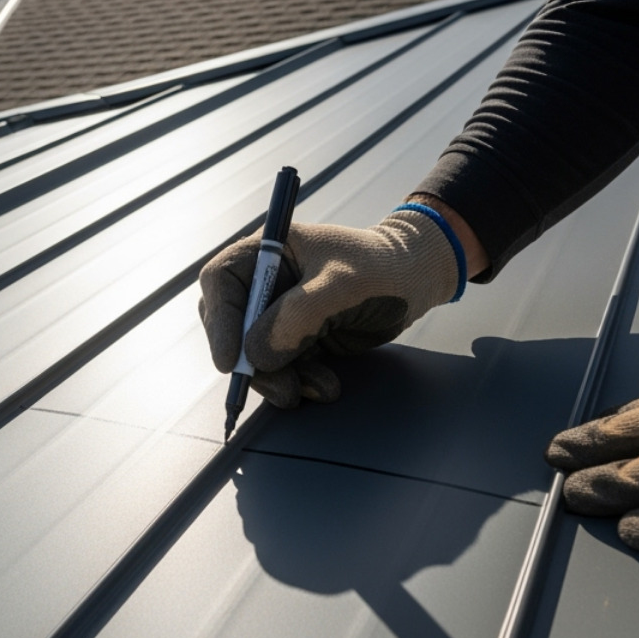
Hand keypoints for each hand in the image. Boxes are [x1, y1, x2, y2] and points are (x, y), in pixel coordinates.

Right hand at [197, 208, 460, 407]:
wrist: (418, 281)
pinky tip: (326, 385)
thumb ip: (296, 318)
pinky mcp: (298, 338)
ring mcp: (280, 312)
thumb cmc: (383, 268)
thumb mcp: (341, 287)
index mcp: (268, 250)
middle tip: (281, 386)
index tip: (232, 361)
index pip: (221, 282)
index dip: (219, 323)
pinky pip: (282, 369)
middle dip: (253, 362)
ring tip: (319, 387)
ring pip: (256, 356)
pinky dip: (300, 383)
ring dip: (281, 379)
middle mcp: (266, 281)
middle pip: (231, 326)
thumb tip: (256, 357)